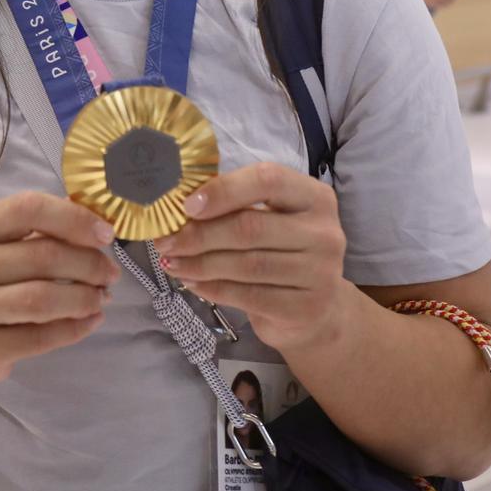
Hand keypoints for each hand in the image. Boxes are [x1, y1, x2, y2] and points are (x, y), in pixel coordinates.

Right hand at [0, 191, 118, 387]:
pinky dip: (75, 328)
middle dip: (89, 264)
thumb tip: (97, 217)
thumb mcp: (3, 247)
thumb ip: (44, 229)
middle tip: (110, 274)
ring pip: (43, 298)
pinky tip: (91, 320)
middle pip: (44, 256)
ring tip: (101, 298)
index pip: (28, 208)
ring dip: (84, 298)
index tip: (106, 234)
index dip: (74, 218)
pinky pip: (41, 337)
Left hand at [154, 163, 347, 353]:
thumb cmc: (283, 253)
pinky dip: (212, 288)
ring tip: (171, 262)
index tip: (187, 205)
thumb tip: (180, 207)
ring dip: (199, 263)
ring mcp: (320, 273)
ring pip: (246, 264)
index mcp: (315, 198)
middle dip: (200, 234)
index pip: (268, 180)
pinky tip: (192, 282)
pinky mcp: (305, 308)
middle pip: (250, 227)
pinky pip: (248, 295)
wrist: (317, 310)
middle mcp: (324, 232)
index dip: (224, 190)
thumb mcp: (272, 220)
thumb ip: (237, 207)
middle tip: (166, 240)